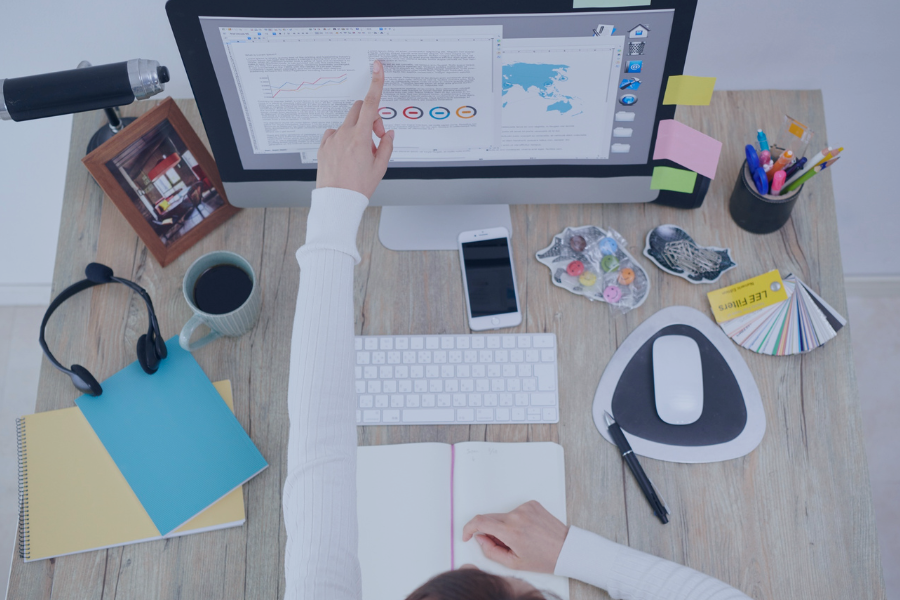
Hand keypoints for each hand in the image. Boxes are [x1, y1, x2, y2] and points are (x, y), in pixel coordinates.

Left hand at [316, 60, 393, 197]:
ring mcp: (332, 139)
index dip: (376, 84)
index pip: (371, 104)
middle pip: (358, 109)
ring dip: (357, 131)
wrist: (338, 201)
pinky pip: (335, 134)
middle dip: (370, 117)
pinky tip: (347, 155)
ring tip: (360, 153)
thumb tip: (386, 133)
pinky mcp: (323, 146)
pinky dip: (343, 139)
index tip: (377, 69)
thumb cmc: (358, 187)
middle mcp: (344, 134)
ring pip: (348, 124)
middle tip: (376, 137)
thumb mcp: (380, 167)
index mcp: (360, 138)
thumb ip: (386, 145)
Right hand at [461, 501, 569, 573]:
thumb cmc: (544, 558)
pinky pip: (515, 511)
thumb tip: (480, 538)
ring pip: (503, 516)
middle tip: (500, 544)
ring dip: (504, 526)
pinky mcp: (531, 504)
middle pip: (490, 518)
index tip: (467, 535)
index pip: (479, 522)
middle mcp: (516, 515)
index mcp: (511, 531)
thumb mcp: (514, 563)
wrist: (566, 549)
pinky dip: (515, 521)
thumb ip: (491, 551)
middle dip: (489, 531)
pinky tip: (527, 531)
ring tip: (520, 539)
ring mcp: (525, 508)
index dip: (468, 528)